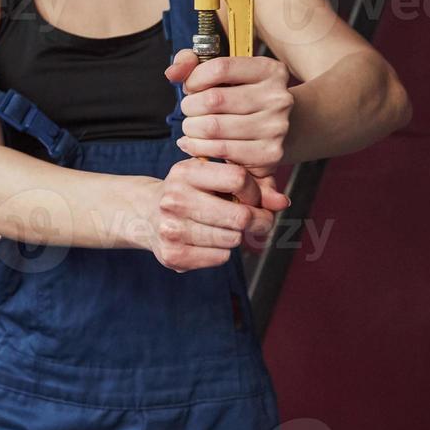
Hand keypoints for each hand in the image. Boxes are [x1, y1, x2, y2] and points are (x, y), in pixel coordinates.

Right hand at [140, 158, 288, 272]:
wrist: (145, 214)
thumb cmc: (190, 192)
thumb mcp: (213, 178)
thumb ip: (252, 186)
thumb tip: (284, 202)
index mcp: (185, 172)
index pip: (239, 179)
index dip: (255, 192)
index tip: (252, 197)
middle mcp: (175, 199)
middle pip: (240, 216)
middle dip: (257, 220)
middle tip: (256, 220)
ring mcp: (171, 229)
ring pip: (233, 239)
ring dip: (236, 235)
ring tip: (223, 227)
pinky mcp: (173, 255)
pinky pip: (220, 257)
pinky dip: (222, 251)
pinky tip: (208, 240)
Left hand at [165, 49, 293, 198]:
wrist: (285, 130)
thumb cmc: (244, 97)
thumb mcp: (226, 72)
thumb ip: (193, 62)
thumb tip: (172, 74)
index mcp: (270, 70)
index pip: (220, 68)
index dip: (195, 77)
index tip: (190, 86)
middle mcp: (278, 98)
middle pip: (213, 99)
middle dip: (190, 106)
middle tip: (189, 110)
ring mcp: (276, 127)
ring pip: (213, 127)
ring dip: (191, 128)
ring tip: (191, 127)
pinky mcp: (269, 154)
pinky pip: (220, 150)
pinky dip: (198, 148)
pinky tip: (193, 143)